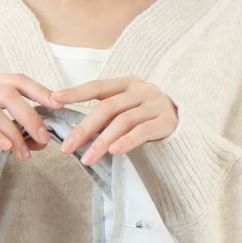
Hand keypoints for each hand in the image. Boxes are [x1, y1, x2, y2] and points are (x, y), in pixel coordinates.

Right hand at [0, 72, 63, 159]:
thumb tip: (43, 140)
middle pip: (7, 94)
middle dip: (30, 117)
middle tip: (43, 138)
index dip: (39, 90)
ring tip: (24, 154)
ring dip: (14, 134)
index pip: (16, 79)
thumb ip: (17, 129)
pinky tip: (6, 148)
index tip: (57, 104)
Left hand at [48, 76, 178, 164]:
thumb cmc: (149, 117)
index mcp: (127, 83)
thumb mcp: (128, 108)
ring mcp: (155, 104)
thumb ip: (107, 113)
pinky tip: (114, 152)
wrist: (187, 121)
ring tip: (87, 159)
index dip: (75, 92)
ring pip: (123, 121)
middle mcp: (141, 90)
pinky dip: (127, 141)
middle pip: (108, 108)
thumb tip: (74, 131)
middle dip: (84, 128)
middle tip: (67, 147)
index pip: (97, 86)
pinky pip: (143, 131)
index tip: (54, 99)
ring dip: (102, 141)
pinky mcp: (167, 122)